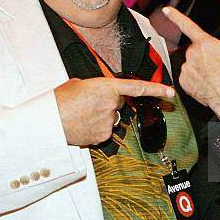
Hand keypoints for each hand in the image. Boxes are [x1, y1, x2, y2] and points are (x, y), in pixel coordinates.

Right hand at [55, 77, 174, 145]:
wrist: (48, 121)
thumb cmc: (60, 100)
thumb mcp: (79, 84)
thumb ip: (96, 86)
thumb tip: (100, 93)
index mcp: (106, 87)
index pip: (137, 88)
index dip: (156, 90)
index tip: (170, 93)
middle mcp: (111, 104)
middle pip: (118, 104)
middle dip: (108, 104)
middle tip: (87, 103)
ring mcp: (108, 122)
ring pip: (111, 118)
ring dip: (100, 116)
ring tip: (81, 114)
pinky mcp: (102, 136)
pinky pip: (104, 131)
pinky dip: (96, 128)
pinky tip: (83, 125)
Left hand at [163, 5, 219, 119]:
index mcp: (205, 43)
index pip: (187, 25)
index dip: (175, 16)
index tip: (166, 10)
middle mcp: (192, 54)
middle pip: (195, 48)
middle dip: (204, 53)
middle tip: (217, 62)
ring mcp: (187, 68)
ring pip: (190, 62)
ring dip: (199, 65)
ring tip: (213, 74)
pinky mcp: (184, 81)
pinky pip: (187, 75)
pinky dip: (195, 77)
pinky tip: (206, 81)